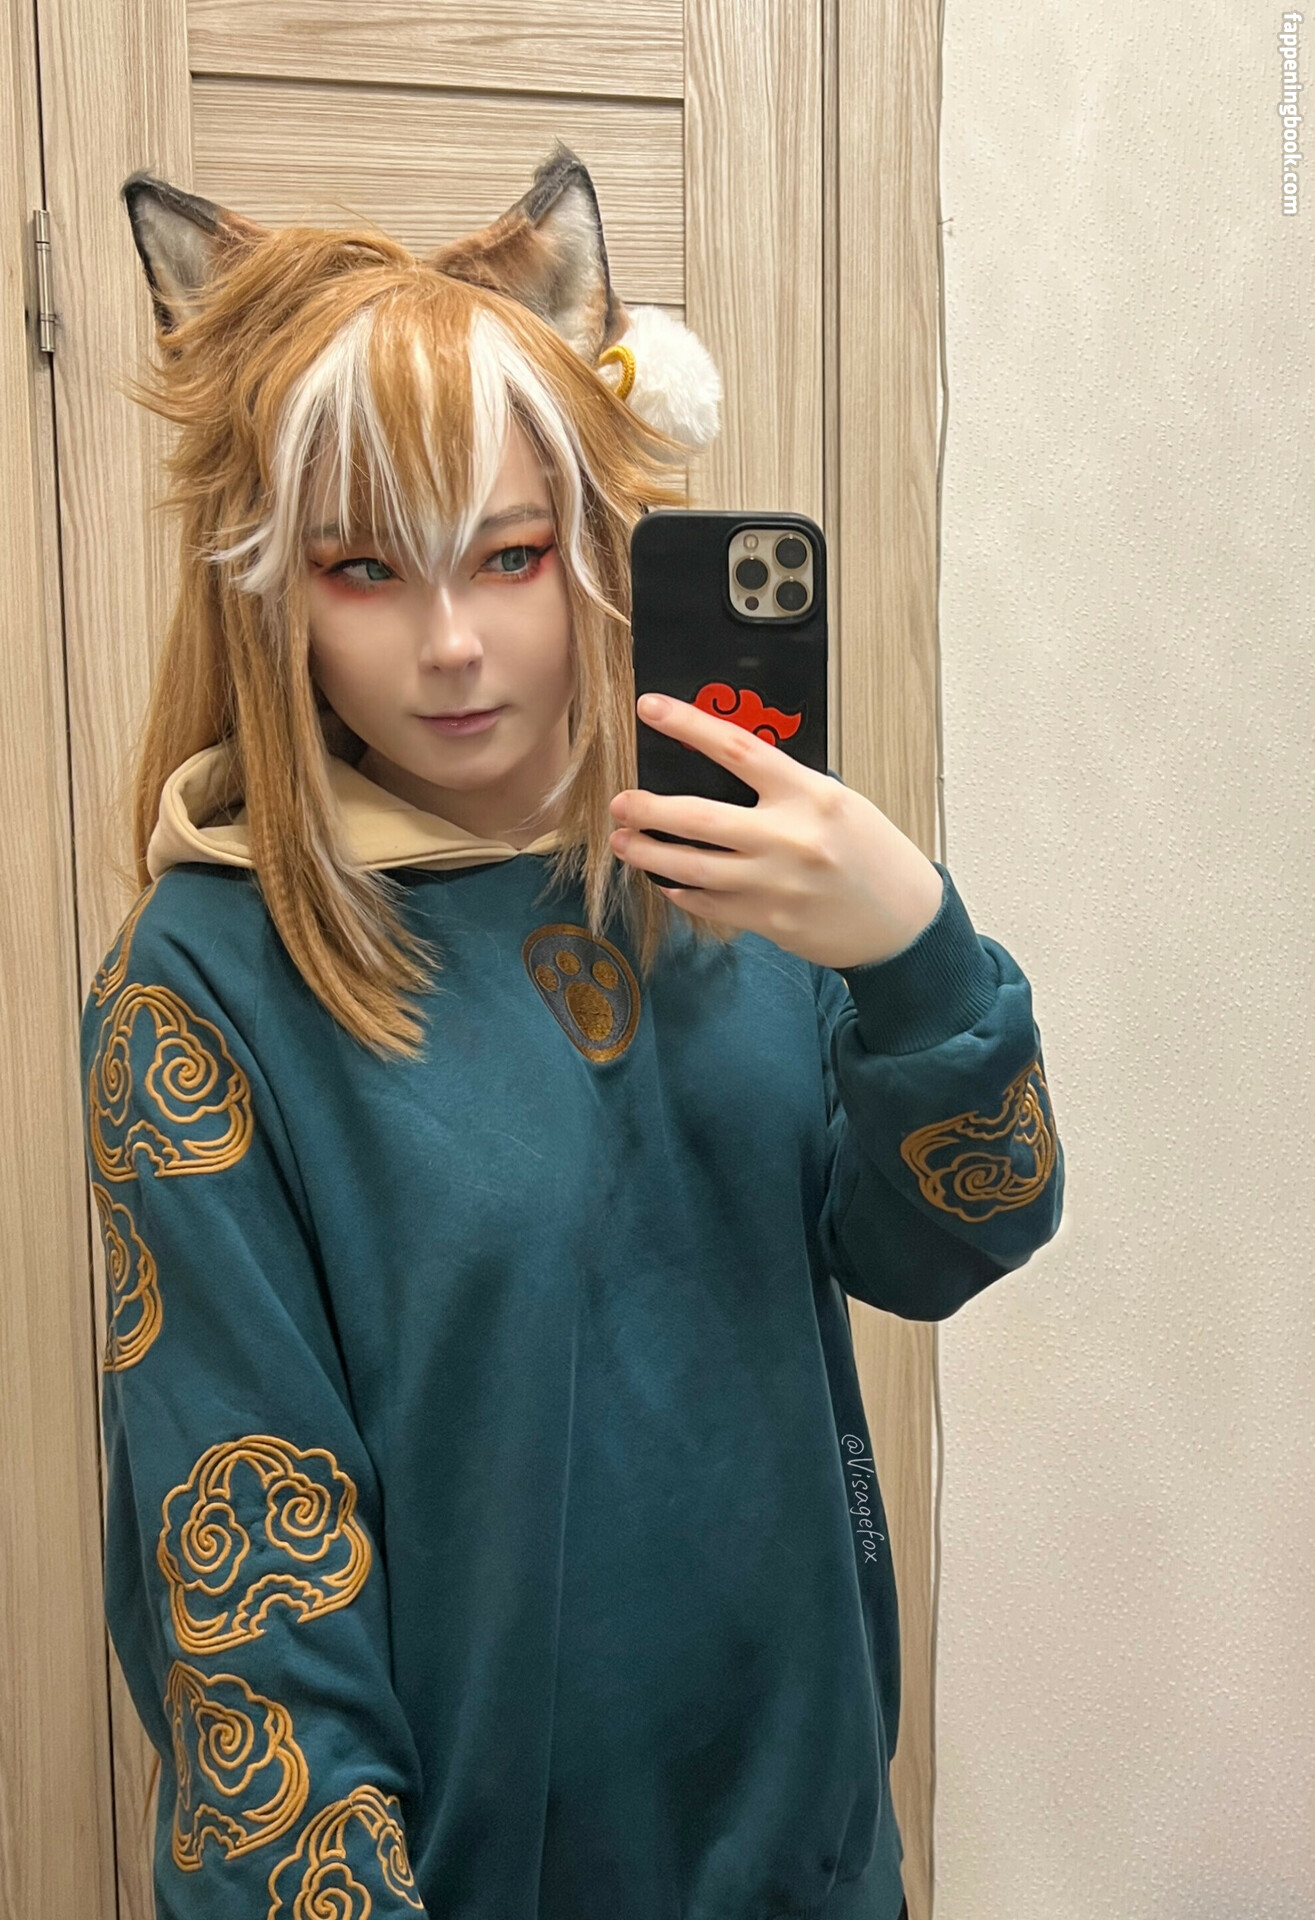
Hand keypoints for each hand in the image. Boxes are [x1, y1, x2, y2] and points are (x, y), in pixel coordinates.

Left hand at [609, 693, 944, 970]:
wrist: (904, 921)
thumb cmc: (872, 854)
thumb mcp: (837, 803)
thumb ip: (784, 789)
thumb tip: (721, 771)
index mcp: (809, 795)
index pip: (737, 747)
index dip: (688, 724)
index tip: (650, 708)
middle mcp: (789, 838)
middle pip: (698, 817)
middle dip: (648, 809)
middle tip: (619, 803)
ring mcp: (775, 884)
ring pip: (692, 867)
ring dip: (649, 854)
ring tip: (624, 843)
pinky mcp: (768, 920)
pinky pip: (708, 903)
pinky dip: (681, 890)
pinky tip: (667, 880)